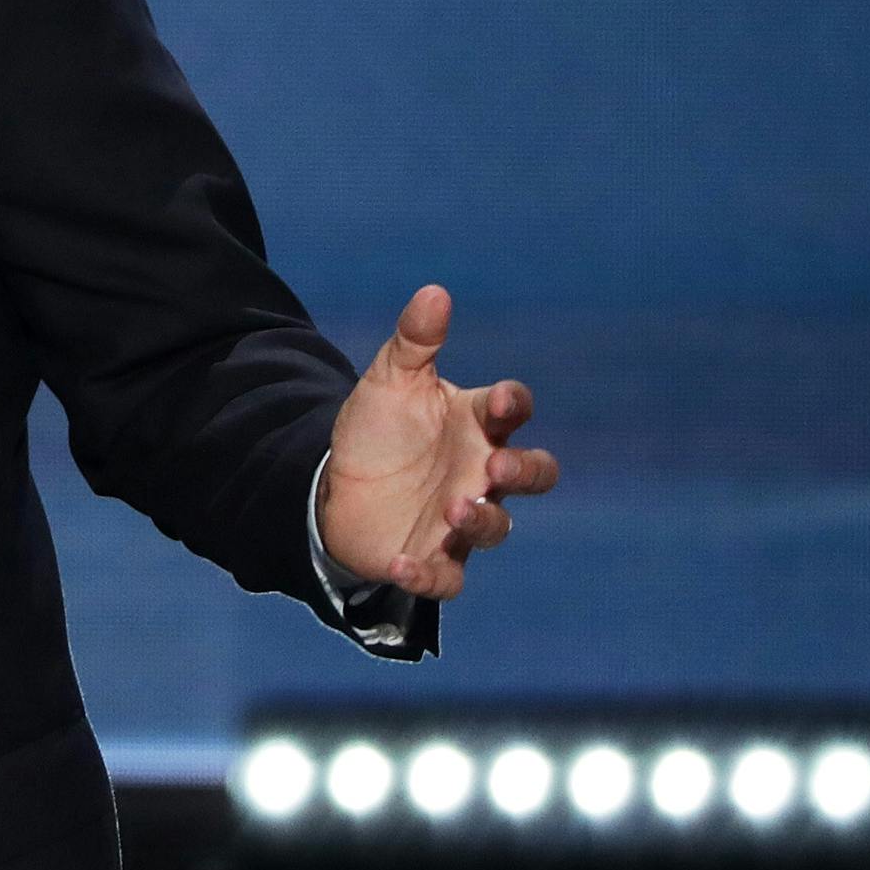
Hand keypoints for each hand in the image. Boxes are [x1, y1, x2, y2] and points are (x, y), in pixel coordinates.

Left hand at [317, 286, 559, 600]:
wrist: (337, 485)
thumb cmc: (379, 430)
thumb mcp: (389, 381)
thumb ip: (414, 341)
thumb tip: (434, 291)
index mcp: (477, 425)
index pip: (513, 412)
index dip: (512, 405)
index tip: (499, 400)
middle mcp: (481, 474)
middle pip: (533, 474)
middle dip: (525, 471)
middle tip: (496, 467)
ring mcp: (461, 519)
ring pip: (496, 529)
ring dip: (481, 520)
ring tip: (453, 507)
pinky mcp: (433, 558)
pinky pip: (446, 578)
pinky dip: (429, 574)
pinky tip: (402, 562)